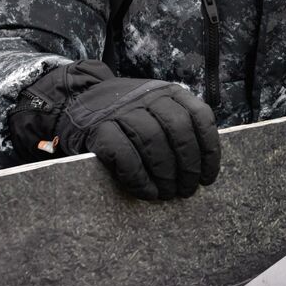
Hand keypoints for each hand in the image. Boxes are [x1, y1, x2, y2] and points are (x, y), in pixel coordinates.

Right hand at [67, 78, 219, 199]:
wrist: (77, 105)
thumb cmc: (126, 118)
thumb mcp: (156, 111)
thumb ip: (178, 127)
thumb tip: (202, 167)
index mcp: (169, 92)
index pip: (199, 116)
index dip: (209, 150)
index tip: (208, 177)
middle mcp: (148, 96)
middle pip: (179, 129)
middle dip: (188, 165)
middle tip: (186, 189)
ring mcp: (122, 111)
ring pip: (153, 140)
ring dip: (165, 173)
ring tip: (167, 193)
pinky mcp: (99, 129)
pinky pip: (125, 155)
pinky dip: (139, 178)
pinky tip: (147, 191)